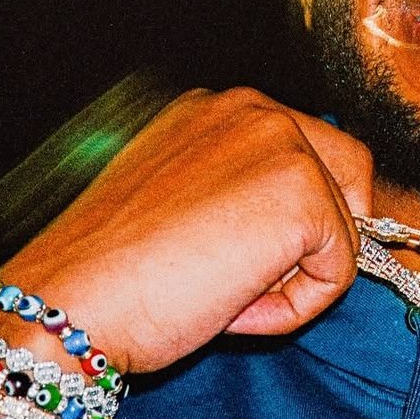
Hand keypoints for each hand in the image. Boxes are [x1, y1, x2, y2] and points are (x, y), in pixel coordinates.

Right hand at [0, 89, 372, 372]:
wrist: (70, 302)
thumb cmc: (108, 273)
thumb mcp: (178, 207)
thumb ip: (238, 195)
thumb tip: (298, 231)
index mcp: (216, 109)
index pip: (307, 152)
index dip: (290, 220)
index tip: (234, 262)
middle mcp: (252, 109)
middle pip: (349, 174)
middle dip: (314, 238)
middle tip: (243, 282)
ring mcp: (282, 146)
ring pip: (343, 229)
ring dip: (295, 280)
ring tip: (219, 296)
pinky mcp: (302, 197)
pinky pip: (339, 272)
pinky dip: (296, 308)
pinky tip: (231, 309)